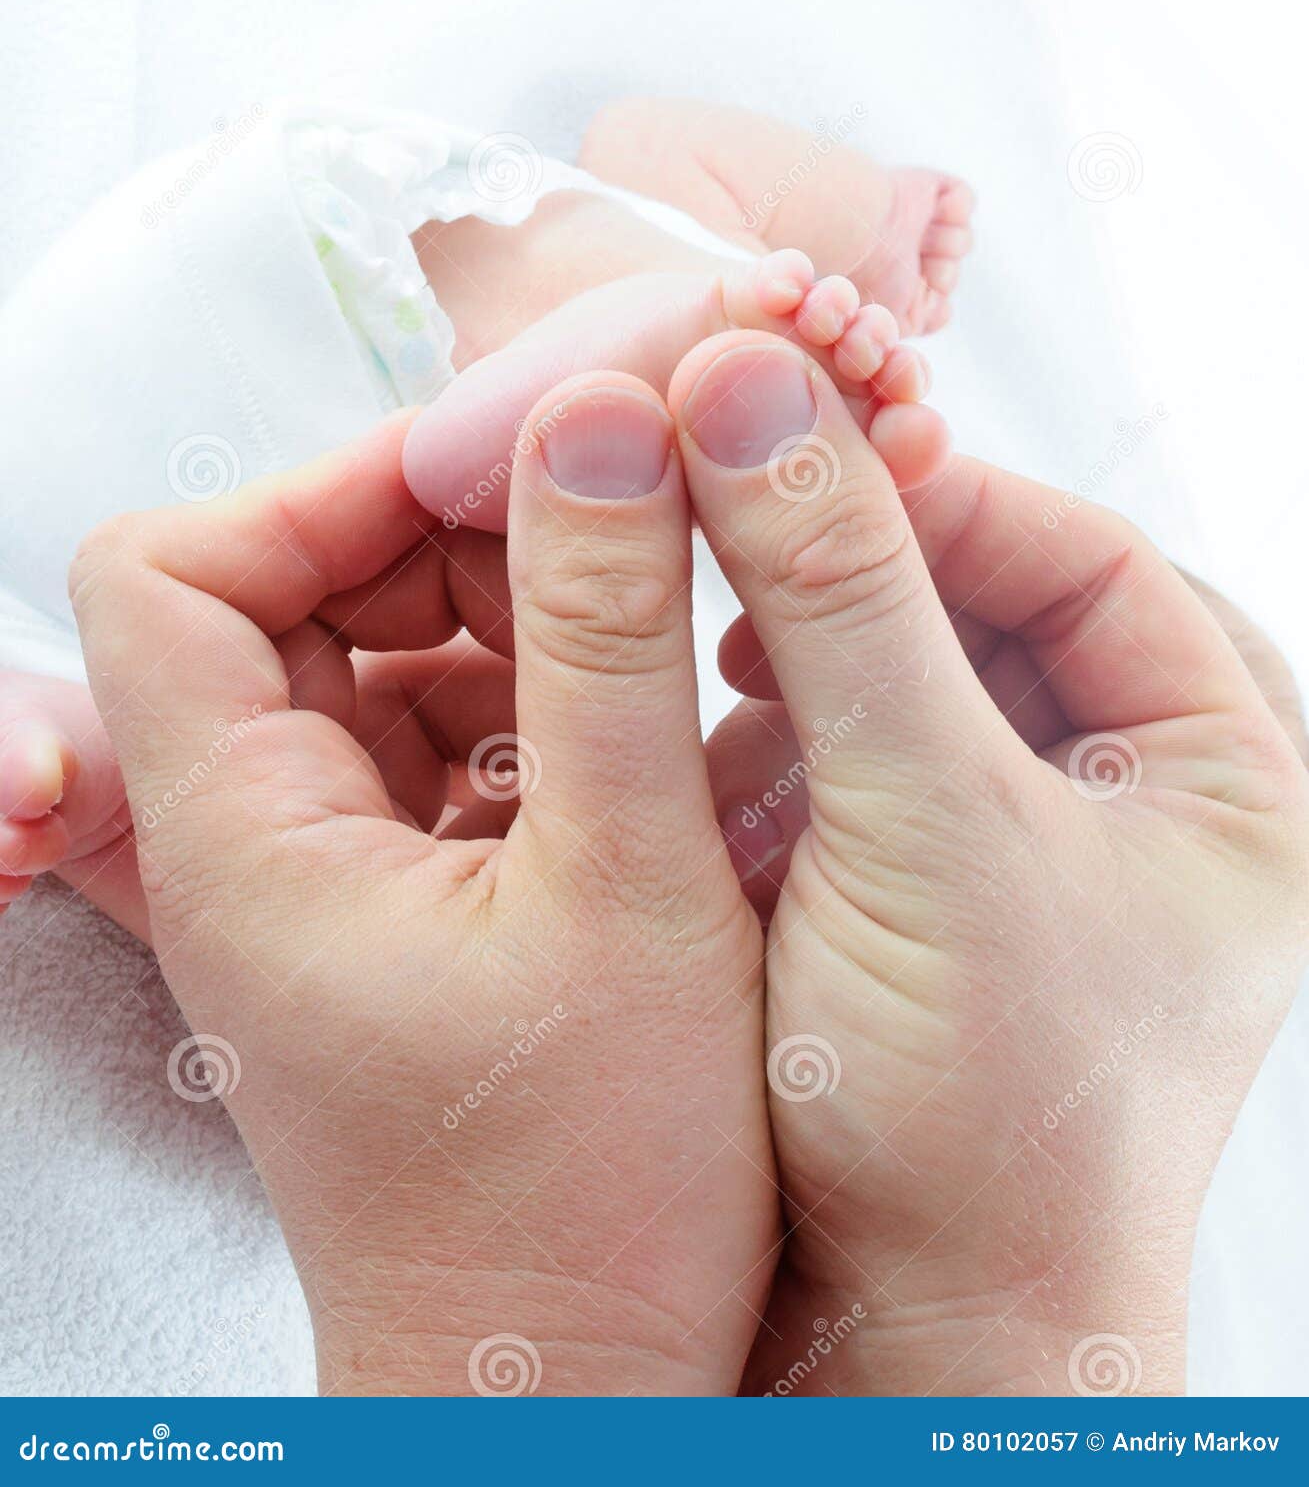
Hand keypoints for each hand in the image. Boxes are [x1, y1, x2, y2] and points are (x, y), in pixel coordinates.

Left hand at [70, 402, 775, 1395]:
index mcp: (245, 837)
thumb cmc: (583, 1198)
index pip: (176, 568)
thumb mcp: (628, 892)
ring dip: (512, 623)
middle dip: (447, 542)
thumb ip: (609, 645)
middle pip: (287, 592)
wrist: (566, 1384)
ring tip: (647, 649)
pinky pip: (445, 741)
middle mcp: (258, 842)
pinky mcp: (405, 900)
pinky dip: (539, 707)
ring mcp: (331, 871)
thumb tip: (605, 428)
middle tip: (609, 545)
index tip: (494, 475)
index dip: (321, 489)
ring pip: (379, 660)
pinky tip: (639, 744)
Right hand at [662, 332, 1307, 1396]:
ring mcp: (1037, 849)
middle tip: (742, 530)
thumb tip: (755, 388)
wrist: (915, 1349)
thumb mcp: (925, 829)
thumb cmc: (983, 1127)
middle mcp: (1147, 803)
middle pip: (999, 604)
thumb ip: (842, 599)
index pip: (1085, 556)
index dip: (935, 490)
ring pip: (921, 673)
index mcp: (1232, 777)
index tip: (791, 447)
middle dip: (866, 569)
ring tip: (729, 650)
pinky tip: (731, 737)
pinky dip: (794, 731)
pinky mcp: (937, 894)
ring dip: (818, 644)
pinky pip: (869, 756)